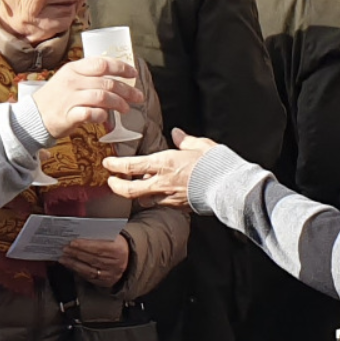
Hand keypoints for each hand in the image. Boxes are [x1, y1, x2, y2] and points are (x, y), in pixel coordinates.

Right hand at [33, 57, 142, 138]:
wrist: (32, 117)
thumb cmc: (55, 99)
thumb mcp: (68, 79)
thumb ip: (88, 77)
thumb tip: (116, 79)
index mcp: (73, 69)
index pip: (102, 63)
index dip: (121, 68)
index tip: (133, 74)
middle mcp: (72, 81)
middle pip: (107, 82)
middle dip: (127, 90)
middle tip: (137, 97)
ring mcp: (69, 98)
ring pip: (103, 97)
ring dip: (119, 103)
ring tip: (126, 109)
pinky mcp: (68, 115)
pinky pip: (92, 114)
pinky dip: (102, 116)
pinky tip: (105, 118)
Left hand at [60, 235, 130, 289]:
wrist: (126, 259)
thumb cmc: (114, 244)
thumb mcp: (111, 237)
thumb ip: (98, 236)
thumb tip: (78, 234)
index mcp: (119, 250)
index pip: (100, 248)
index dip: (85, 246)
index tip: (72, 242)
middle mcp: (116, 264)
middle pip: (93, 259)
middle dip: (76, 253)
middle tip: (64, 248)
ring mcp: (111, 275)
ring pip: (89, 270)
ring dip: (74, 263)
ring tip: (63, 257)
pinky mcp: (106, 282)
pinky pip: (89, 277)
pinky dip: (77, 270)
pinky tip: (69, 264)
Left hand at [103, 129, 217, 207]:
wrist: (231, 188)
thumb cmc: (216, 165)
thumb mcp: (200, 145)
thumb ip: (185, 140)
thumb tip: (176, 134)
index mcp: (163, 164)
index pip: (130, 166)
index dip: (115, 165)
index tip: (108, 163)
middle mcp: (162, 183)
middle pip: (129, 190)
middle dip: (116, 186)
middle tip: (111, 182)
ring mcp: (169, 197)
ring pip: (143, 200)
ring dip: (136, 194)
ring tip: (134, 187)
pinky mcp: (179, 207)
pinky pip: (160, 204)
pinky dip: (154, 200)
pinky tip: (156, 194)